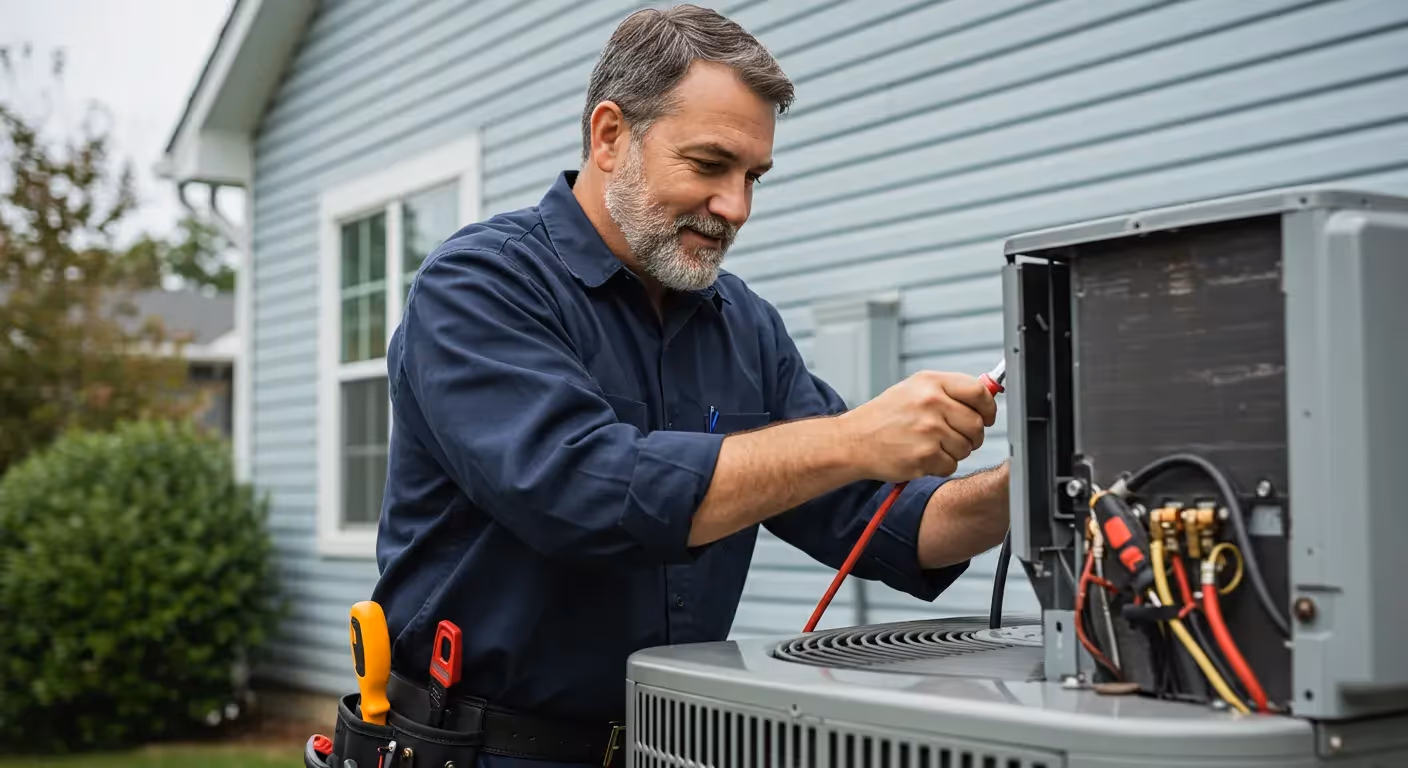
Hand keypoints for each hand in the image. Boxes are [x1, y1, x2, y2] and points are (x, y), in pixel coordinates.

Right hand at [838, 370, 997, 480]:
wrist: (853, 441)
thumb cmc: (883, 417)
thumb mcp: (913, 390)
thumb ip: (948, 391)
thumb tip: (986, 396)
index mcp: (931, 383)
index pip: (979, 393)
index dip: (988, 408)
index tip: (986, 416)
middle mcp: (931, 403)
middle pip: (977, 424)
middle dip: (971, 435)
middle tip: (953, 436)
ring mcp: (928, 430)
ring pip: (966, 447)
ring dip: (953, 451)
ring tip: (929, 445)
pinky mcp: (924, 456)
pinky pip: (951, 465)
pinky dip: (939, 465)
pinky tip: (920, 456)